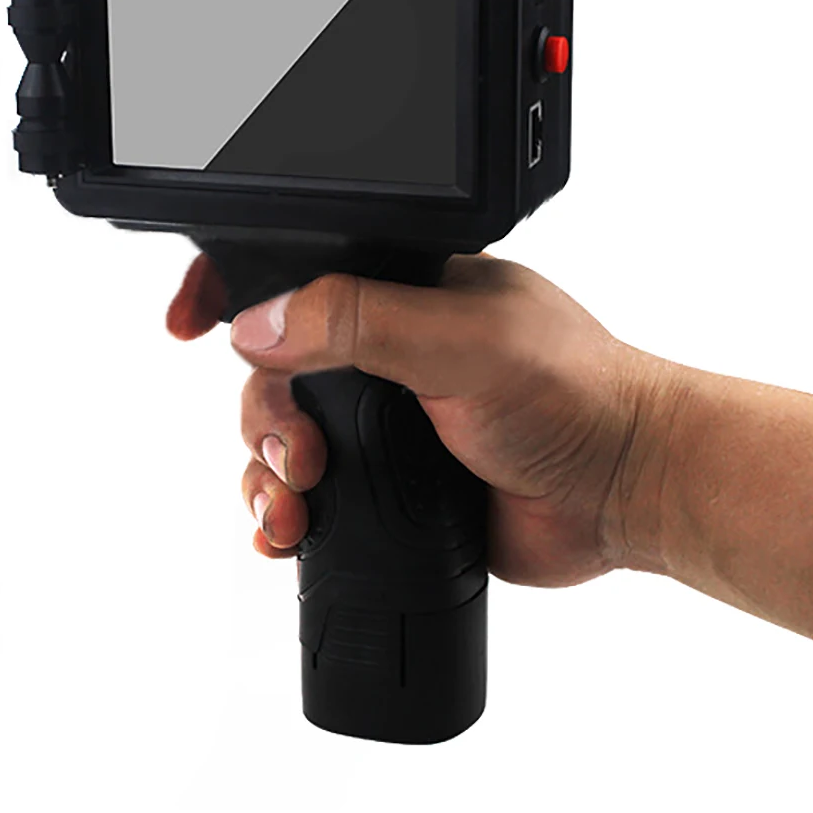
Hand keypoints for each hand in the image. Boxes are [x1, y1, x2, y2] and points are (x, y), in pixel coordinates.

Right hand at [167, 253, 680, 586]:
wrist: (624, 491)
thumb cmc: (576, 392)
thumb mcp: (464, 339)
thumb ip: (362, 321)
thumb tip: (261, 322)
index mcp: (404, 291)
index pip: (299, 275)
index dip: (236, 293)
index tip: (188, 322)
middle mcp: (389, 353)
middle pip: (276, 374)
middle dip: (264, 418)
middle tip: (298, 457)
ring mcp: (390, 424)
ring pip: (285, 441)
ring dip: (265, 476)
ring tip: (291, 510)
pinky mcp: (395, 488)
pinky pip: (316, 500)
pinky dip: (285, 518)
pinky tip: (285, 538)